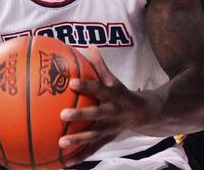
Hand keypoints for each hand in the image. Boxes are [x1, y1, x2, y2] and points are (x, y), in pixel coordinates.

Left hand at [58, 46, 148, 164]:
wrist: (143, 113)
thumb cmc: (120, 93)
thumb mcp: (113, 78)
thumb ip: (100, 64)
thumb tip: (88, 46)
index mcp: (112, 95)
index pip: (98, 88)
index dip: (86, 86)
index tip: (71, 82)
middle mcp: (111, 112)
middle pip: (95, 114)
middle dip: (80, 114)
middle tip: (62, 114)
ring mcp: (109, 128)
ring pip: (93, 135)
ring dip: (77, 140)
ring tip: (60, 143)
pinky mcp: (107, 140)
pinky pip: (92, 150)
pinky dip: (79, 157)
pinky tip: (64, 164)